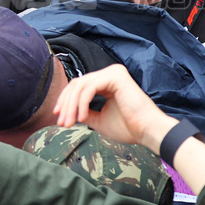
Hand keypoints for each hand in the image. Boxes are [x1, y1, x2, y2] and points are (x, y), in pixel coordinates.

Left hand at [53, 64, 175, 152]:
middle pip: (76, 84)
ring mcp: (113, 73)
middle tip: (61, 123)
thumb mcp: (99, 119)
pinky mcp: (115, 76)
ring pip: (80, 86)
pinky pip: (89, 88)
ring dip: (71, 106)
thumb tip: (67, 113)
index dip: (65, 101)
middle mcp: (109, 74)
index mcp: (107, 82)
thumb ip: (84, 113)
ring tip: (69, 122)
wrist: (147, 131)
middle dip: (65, 105)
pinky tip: (82, 118)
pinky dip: (82, 104)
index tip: (58, 118)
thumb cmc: (128, 127)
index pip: (79, 86)